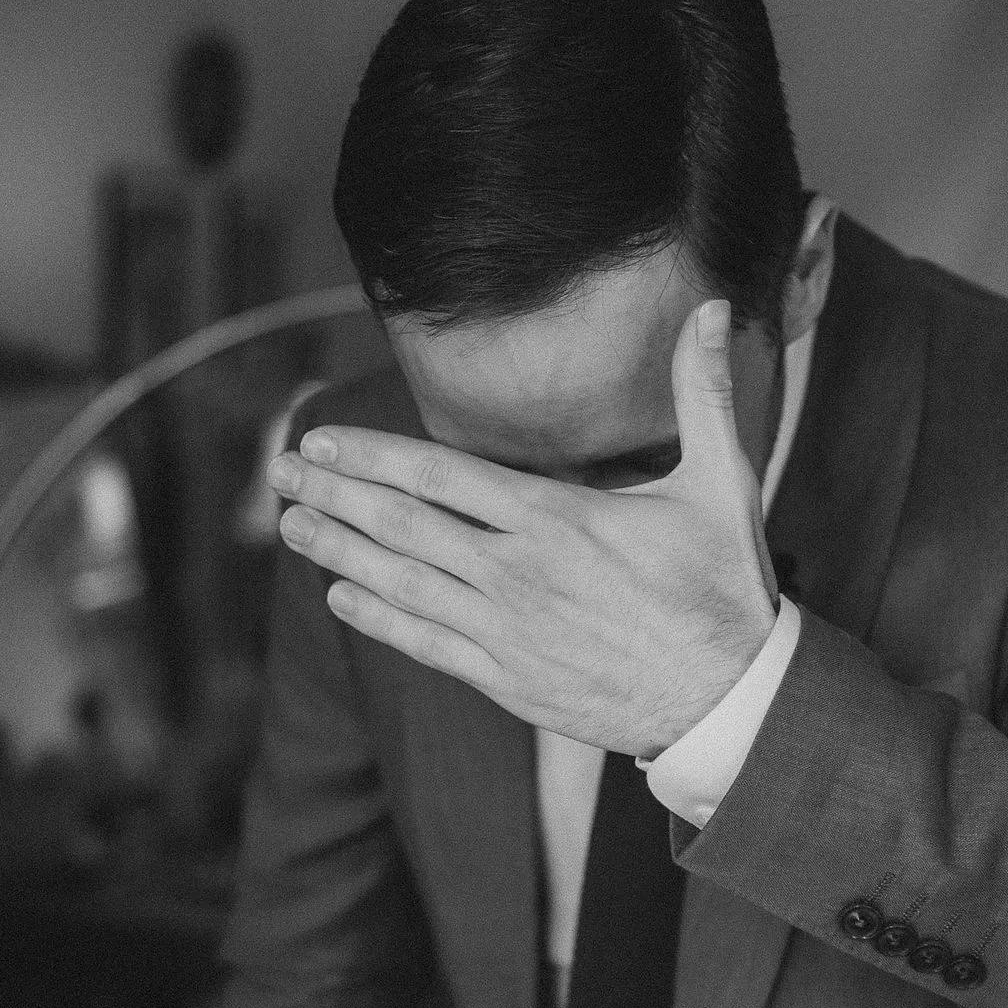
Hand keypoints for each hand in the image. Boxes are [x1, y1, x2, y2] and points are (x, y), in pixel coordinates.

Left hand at [274, 298, 778, 757]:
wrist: (728, 699)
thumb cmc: (723, 589)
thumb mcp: (720, 484)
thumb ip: (703, 395)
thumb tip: (709, 307)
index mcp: (558, 519)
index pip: (442, 475)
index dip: (372, 456)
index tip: (322, 439)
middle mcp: (519, 573)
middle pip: (403, 524)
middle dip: (334, 492)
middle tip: (279, 470)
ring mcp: (508, 632)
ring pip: (402, 584)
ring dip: (338, 551)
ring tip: (290, 524)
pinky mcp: (509, 682)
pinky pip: (426, 645)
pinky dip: (378, 618)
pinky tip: (340, 596)